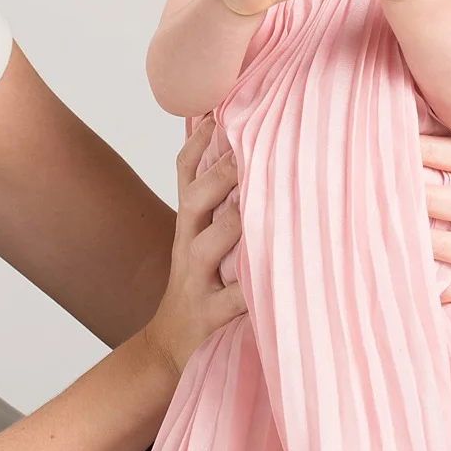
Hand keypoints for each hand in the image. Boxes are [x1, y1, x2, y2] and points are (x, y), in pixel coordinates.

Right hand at [141, 114, 246, 372]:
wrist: (170, 343)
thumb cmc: (199, 280)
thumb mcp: (198, 234)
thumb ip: (217, 195)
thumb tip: (241, 144)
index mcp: (189, 220)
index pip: (187, 170)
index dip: (202, 139)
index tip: (224, 107)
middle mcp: (189, 242)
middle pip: (197, 198)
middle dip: (223, 173)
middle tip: (253, 148)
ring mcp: (197, 278)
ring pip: (211, 242)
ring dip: (235, 221)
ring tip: (259, 201)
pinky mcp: (210, 314)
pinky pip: (233, 299)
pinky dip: (253, 289)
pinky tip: (279, 279)